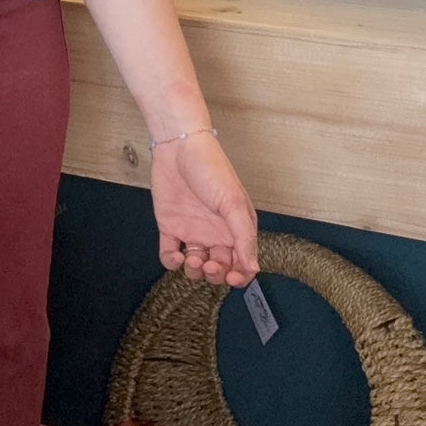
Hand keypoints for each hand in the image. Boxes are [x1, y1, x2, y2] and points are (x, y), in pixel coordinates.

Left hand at [151, 132, 257, 287]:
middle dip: (216, 274)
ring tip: (192, 259)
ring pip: (196, 266)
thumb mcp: (233, 204)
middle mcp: (216, 233)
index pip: (243, 263)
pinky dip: (172, 262)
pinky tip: (176, 255)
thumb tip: (254, 268)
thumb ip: (244, 238)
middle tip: (210, 265)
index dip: (239, 275)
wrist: (179, 148)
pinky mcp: (171, 228)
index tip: (232, 277)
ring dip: (194, 271)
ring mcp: (193, 232)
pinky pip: (170, 254)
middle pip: (219, 268)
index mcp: (236, 228)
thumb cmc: (212, 169)